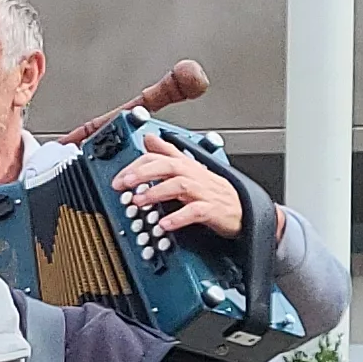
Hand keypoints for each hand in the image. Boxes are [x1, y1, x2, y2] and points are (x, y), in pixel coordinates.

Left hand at [113, 144, 244, 238]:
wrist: (243, 211)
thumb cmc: (213, 191)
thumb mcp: (190, 169)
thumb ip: (168, 154)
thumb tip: (148, 138)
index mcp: (187, 166)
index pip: (160, 157)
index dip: (137, 165)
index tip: (119, 177)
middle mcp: (195, 176)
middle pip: (169, 166)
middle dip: (143, 172)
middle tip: (123, 183)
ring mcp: (205, 192)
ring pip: (180, 185)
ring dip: (156, 192)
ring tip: (138, 200)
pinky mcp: (213, 210)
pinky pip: (195, 211)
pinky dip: (179, 217)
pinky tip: (164, 223)